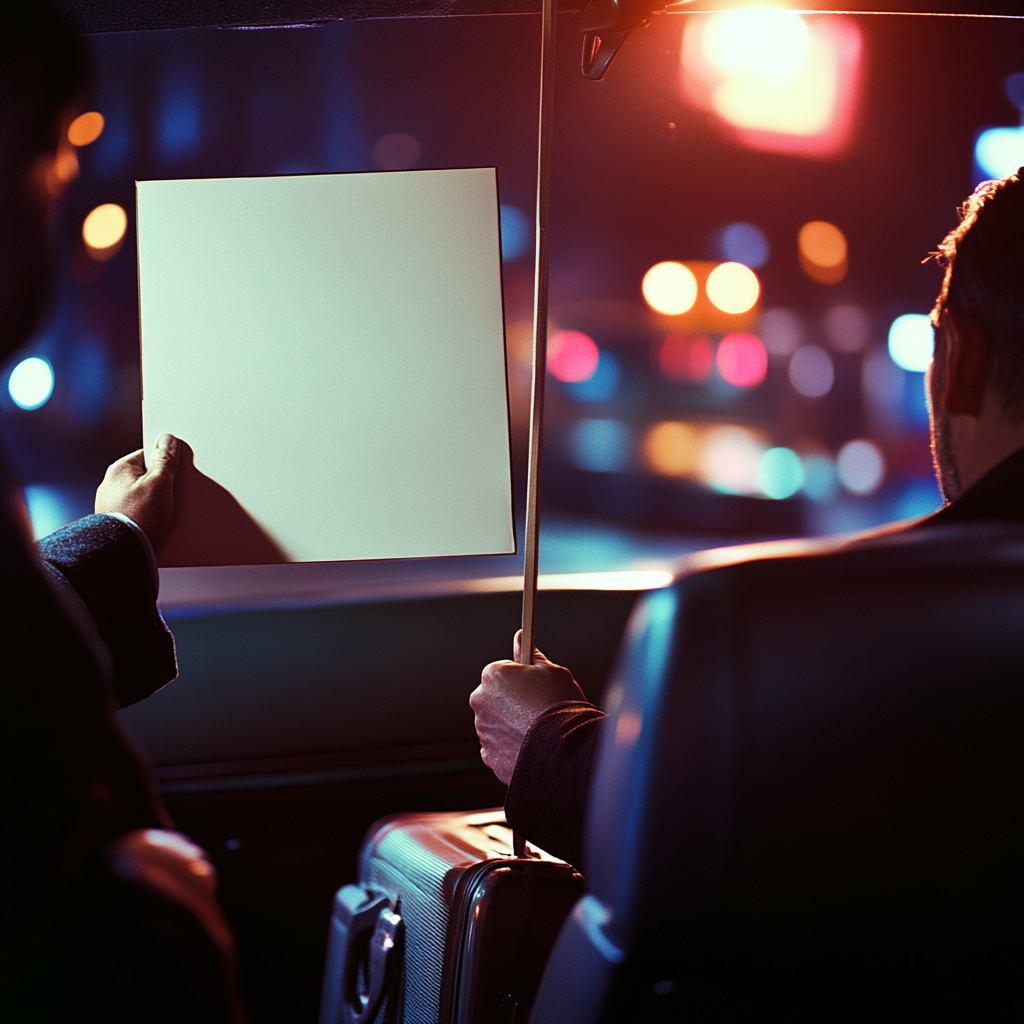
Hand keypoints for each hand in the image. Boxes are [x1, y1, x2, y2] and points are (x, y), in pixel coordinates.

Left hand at [95, 434, 181, 554]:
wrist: (124, 552)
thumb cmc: (138, 518)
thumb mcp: (160, 484)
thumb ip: (165, 461)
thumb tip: (167, 441)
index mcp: (119, 470)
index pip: (146, 454)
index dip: (164, 461)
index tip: (175, 469)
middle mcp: (111, 485)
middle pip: (145, 475)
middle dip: (161, 483)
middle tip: (172, 493)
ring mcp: (112, 503)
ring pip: (142, 494)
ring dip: (155, 500)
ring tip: (165, 511)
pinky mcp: (118, 520)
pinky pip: (138, 510)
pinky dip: (148, 514)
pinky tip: (157, 522)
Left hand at [470, 630, 586, 784]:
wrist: (566, 748)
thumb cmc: (560, 704)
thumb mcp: (553, 671)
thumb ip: (532, 654)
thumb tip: (521, 637)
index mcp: (493, 675)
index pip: (502, 671)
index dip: (521, 679)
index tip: (534, 686)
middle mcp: (480, 701)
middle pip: (495, 698)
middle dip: (511, 702)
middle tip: (537, 708)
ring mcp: (483, 730)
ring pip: (496, 724)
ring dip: (510, 725)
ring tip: (537, 730)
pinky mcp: (490, 755)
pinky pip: (499, 748)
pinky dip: (511, 748)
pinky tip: (531, 746)